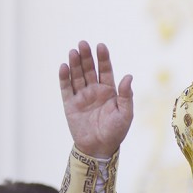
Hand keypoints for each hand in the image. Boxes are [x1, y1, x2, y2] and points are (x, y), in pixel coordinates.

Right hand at [60, 41, 133, 158]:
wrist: (99, 148)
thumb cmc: (116, 132)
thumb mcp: (125, 114)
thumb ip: (126, 95)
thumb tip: (128, 76)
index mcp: (109, 91)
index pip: (105, 70)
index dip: (103, 58)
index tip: (100, 46)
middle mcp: (95, 91)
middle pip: (89, 69)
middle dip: (86, 57)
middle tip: (83, 44)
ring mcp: (82, 97)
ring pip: (77, 76)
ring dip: (75, 64)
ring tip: (73, 51)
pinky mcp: (70, 104)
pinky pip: (66, 88)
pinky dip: (64, 78)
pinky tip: (64, 66)